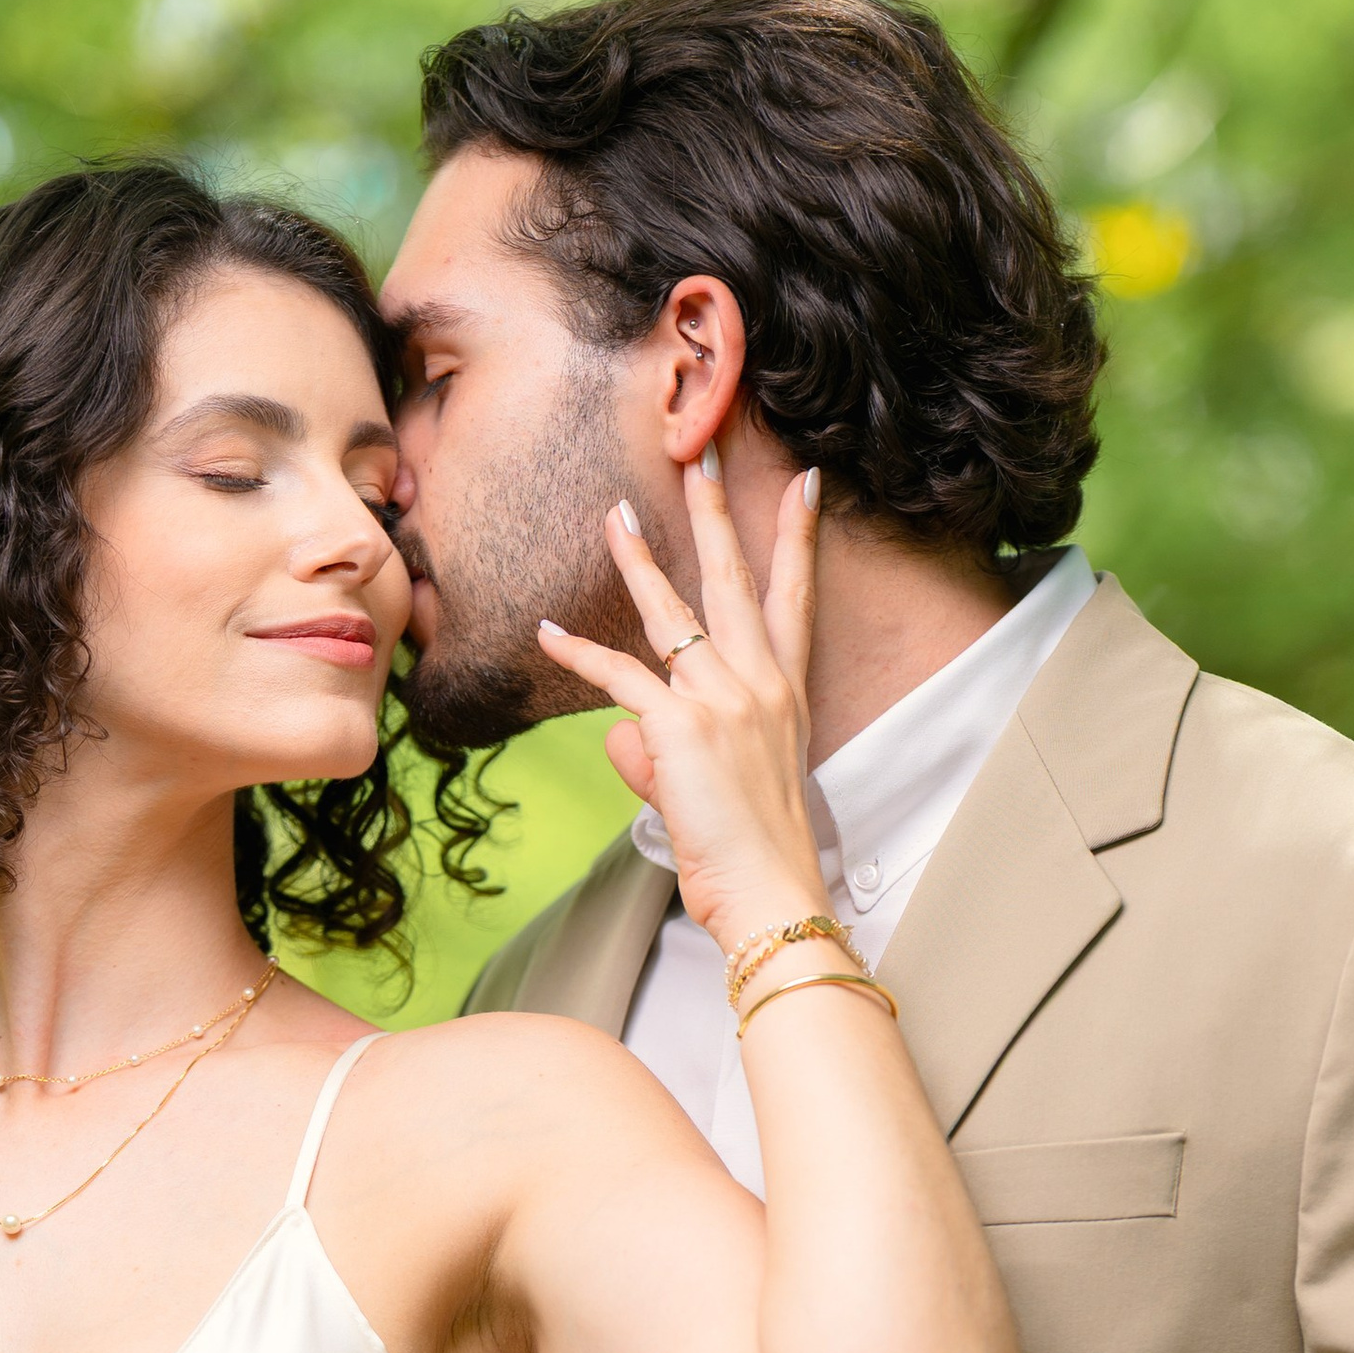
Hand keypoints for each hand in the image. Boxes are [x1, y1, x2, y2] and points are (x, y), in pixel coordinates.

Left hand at [537, 453, 828, 958]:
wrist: (770, 894)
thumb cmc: (750, 855)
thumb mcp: (712, 791)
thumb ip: (661, 753)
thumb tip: (618, 734)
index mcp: (784, 698)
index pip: (794, 602)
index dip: (798, 541)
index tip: (806, 484)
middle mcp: (762, 687)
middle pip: (737, 582)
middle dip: (717, 516)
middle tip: (702, 458)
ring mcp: (725, 701)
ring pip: (674, 613)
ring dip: (638, 561)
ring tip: (615, 515)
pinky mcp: (682, 727)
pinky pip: (619, 678)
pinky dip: (578, 656)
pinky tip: (548, 633)